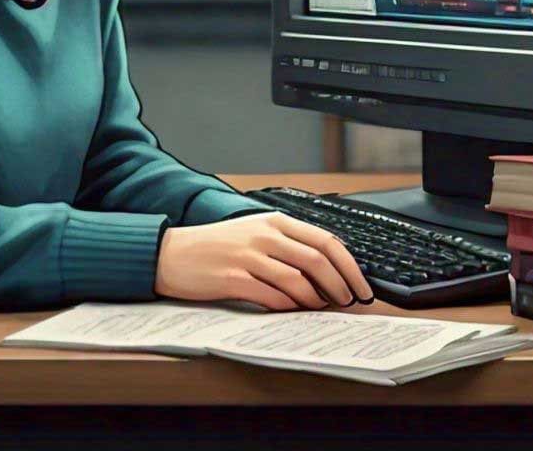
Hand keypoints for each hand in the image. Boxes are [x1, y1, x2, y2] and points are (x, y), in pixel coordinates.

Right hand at [153, 211, 372, 310]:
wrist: (172, 253)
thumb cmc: (217, 246)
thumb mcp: (254, 232)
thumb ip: (286, 243)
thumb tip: (326, 267)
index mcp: (274, 221)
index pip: (324, 240)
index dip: (348, 265)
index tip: (361, 284)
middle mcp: (264, 235)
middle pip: (317, 259)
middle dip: (340, 284)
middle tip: (348, 301)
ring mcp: (249, 256)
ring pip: (298, 280)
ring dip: (317, 300)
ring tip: (323, 309)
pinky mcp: (234, 279)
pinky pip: (273, 297)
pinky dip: (290, 308)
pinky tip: (294, 312)